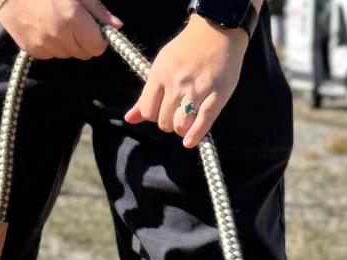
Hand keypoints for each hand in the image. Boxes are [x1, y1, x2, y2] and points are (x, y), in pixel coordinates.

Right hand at [0, 0, 120, 59]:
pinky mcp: (32, 51)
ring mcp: (44, 45)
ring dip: (67, 43)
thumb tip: (117, 26)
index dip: (98, 39)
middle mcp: (59, 36)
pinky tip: (42, 27)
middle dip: (83, 41)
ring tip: (54, 21)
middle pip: (84, 54)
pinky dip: (51, 45)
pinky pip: (51, 55)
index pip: (97, 47)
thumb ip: (97, 9)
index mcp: (72, 18)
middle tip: (73, 22)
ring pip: (68, 55)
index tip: (92, 29)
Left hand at [126, 13, 250, 148]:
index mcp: (160, 74)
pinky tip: (189, 142)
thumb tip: (130, 119)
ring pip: (180, 125)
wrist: (216, 31)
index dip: (153, 116)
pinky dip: (195, 136)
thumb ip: (146, 95)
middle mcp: (176, 82)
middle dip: (169, 122)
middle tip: (177, 114)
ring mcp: (197, 90)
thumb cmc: (187, 50)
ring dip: (182, 129)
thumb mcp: (161, 66)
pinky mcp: (216, 95)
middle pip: (164, 121)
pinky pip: (203, 122)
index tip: (162, 110)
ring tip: (186, 121)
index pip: (148, 110)